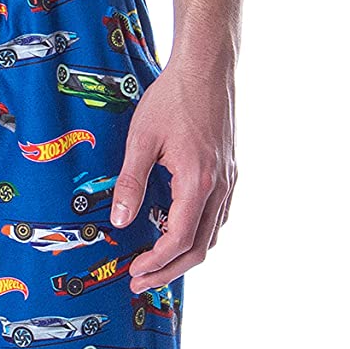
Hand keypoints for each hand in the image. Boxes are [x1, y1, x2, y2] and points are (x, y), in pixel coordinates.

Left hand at [109, 43, 236, 292]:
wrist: (206, 68)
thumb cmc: (172, 98)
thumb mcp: (141, 140)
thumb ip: (130, 183)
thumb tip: (120, 221)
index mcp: (197, 182)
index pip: (179, 240)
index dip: (156, 263)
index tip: (134, 272)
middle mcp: (219, 186)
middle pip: (201, 247)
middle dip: (170, 270)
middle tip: (142, 280)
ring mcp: (229, 180)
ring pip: (213, 233)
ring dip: (187, 255)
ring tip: (158, 263)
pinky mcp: (229, 171)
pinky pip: (219, 215)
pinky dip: (200, 233)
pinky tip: (178, 231)